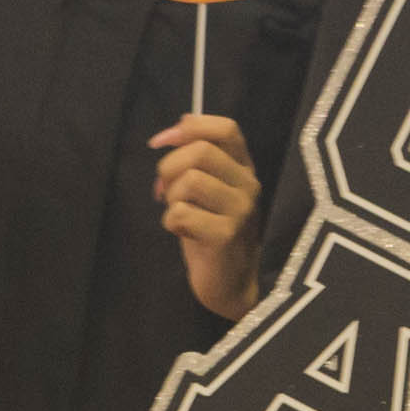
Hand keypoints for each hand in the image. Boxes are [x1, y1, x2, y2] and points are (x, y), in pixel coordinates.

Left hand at [151, 111, 261, 319]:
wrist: (231, 283)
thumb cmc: (212, 230)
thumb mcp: (208, 189)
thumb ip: (195, 161)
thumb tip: (168, 135)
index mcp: (244, 168)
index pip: (226, 128)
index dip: (188, 127)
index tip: (161, 142)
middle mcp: (249, 184)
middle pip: (200, 151)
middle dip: (169, 168)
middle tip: (164, 191)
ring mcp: (241, 210)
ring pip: (190, 180)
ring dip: (171, 197)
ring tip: (178, 213)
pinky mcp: (226, 235)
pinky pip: (181, 213)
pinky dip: (171, 222)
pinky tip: (182, 232)